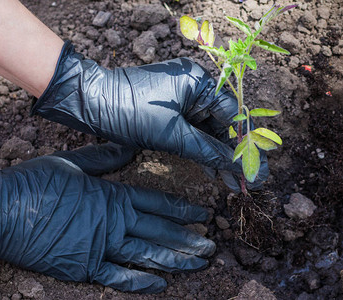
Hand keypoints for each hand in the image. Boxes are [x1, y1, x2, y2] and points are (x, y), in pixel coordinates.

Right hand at [0, 143, 214, 292]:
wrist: (2, 211)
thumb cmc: (35, 183)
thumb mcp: (73, 162)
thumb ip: (105, 157)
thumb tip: (130, 146)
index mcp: (114, 195)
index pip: (159, 203)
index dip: (184, 209)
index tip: (204, 215)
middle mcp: (115, 221)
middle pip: (161, 231)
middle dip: (189, 239)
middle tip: (212, 245)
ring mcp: (102, 245)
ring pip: (148, 254)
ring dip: (175, 259)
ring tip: (199, 263)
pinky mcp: (85, 266)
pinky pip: (119, 277)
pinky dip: (140, 281)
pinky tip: (160, 284)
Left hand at [31, 41, 267, 191]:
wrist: (88, 102)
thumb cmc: (128, 110)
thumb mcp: (171, 134)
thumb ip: (207, 150)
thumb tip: (237, 168)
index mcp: (198, 81)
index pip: (231, 116)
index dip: (243, 145)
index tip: (254, 169)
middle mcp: (194, 85)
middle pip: (222, 124)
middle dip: (232, 154)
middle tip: (246, 181)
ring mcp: (182, 97)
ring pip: (208, 130)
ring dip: (217, 155)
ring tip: (231, 182)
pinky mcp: (171, 109)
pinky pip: (192, 130)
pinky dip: (200, 149)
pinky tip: (212, 170)